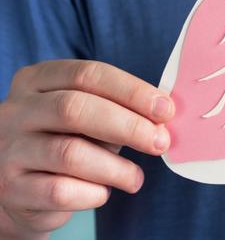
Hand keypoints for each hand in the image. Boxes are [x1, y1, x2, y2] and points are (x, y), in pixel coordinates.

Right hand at [0, 60, 174, 237]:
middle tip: (160, 142)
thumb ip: (117, 110)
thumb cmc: (67, 140)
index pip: (88, 74)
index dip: (132, 91)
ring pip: (69, 153)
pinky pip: (60, 191)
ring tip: (135, 178)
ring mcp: (8, 149)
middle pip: (75, 109)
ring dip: (115, 168)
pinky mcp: (11, 189)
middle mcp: (16, 110)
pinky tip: (103, 192)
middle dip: (128, 126)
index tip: (165, 110)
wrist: (20, 188)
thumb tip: (162, 120)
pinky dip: (93, 193)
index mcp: (38, 80)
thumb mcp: (88, 116)